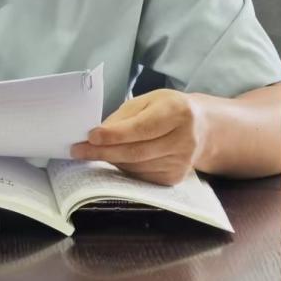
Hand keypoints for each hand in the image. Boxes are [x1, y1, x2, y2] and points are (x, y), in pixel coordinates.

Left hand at [69, 89, 206, 185]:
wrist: (202, 128)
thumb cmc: (168, 110)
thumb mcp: (148, 101)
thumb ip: (123, 117)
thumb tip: (97, 135)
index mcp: (178, 112)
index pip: (142, 127)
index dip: (115, 134)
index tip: (91, 136)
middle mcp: (184, 139)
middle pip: (137, 151)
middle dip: (104, 152)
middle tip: (78, 150)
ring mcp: (182, 162)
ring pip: (136, 166)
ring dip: (111, 160)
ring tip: (94, 151)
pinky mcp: (175, 178)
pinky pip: (140, 176)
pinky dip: (124, 168)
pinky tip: (117, 158)